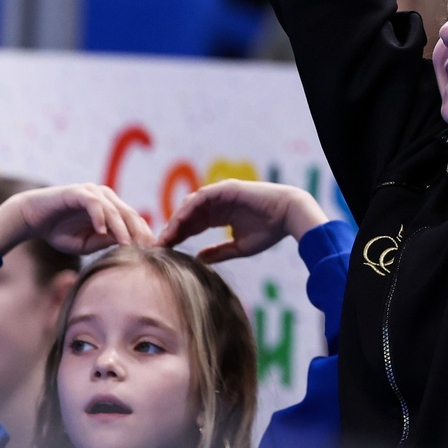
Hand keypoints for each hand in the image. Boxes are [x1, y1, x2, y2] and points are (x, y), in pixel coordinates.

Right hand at [0, 183, 151, 256]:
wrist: (32, 218)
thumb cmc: (59, 232)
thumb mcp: (86, 243)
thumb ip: (104, 242)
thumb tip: (126, 245)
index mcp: (111, 208)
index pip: (134, 220)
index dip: (143, 235)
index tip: (151, 252)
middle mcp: (106, 197)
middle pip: (130, 214)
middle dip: (139, 232)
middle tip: (146, 249)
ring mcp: (92, 192)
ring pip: (114, 210)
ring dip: (121, 228)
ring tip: (127, 244)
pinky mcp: (78, 192)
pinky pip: (94, 204)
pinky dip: (99, 217)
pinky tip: (101, 231)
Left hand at [159, 180, 328, 261]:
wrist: (288, 216)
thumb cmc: (269, 231)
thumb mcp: (238, 247)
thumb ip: (218, 252)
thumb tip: (198, 259)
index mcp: (219, 216)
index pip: (192, 226)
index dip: (177, 238)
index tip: (164, 252)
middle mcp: (217, 203)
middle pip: (187, 216)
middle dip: (172, 231)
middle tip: (158, 246)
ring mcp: (220, 194)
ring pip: (190, 206)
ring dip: (176, 221)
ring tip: (165, 237)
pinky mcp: (225, 188)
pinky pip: (201, 198)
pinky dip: (189, 209)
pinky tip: (179, 223)